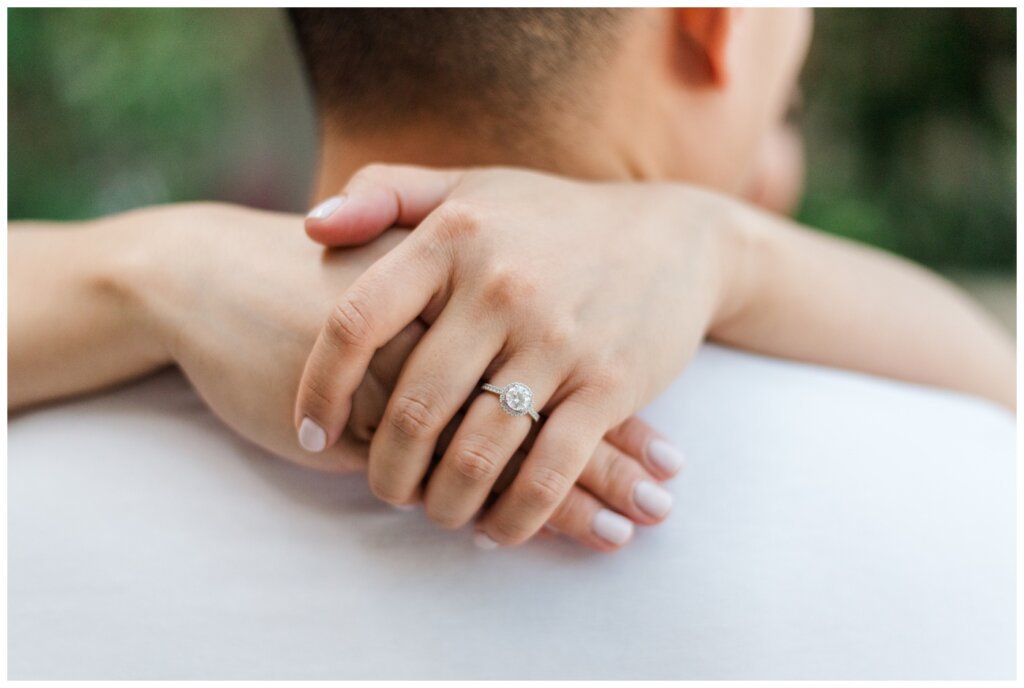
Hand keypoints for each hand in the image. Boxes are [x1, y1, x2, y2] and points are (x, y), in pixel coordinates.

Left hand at [296, 165, 729, 545]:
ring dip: (445, 502)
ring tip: (436, 511)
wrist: (674, 238)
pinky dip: (515, 516)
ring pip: (477, 452)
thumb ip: (384, 195)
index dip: (319, 389)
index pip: (357, 323)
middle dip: (386, 470)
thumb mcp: (470, 188)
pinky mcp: (610, 384)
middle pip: (414, 406)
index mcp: (454, 237)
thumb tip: (311, 227)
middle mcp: (501, 286)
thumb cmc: (551, 220)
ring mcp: (558, 338)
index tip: (312, 432)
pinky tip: (497, 528)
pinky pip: (548, 472)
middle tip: (383, 490)